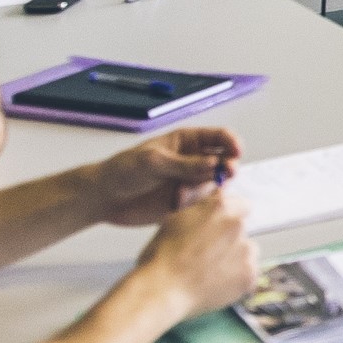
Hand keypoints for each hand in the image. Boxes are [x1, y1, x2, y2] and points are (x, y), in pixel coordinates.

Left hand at [93, 125, 244, 225]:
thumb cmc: (122, 171)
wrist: (106, 198)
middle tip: (225, 174)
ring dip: (207, 189)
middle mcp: (193, 161)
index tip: (236, 152)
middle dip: (227, 167)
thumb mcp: (153, 161)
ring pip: (216, 184)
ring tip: (182, 194)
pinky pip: (205, 203)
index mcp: (186, 142)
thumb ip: (184, 164)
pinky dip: (199, 204)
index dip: (232, 142)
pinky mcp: (187, 202)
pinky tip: (178, 205)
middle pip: (225, 160)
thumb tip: (214, 164)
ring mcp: (191, 181)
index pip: (220, 137)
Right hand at [135, 187, 257, 320]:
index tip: (220, 226)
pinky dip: (237, 278)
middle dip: (229, 238)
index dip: (229, 216)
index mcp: (220, 207)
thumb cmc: (162, 255)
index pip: (241, 204)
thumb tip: (217, 195)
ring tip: (210, 271)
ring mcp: (246, 251)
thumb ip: (202, 208)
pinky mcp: (250, 274)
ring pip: (247, 251)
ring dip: (235, 257)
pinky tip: (216, 283)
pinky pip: (249, 273)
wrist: (163, 289)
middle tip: (208, 253)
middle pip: (242, 230)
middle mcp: (237, 226)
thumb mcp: (176, 220)